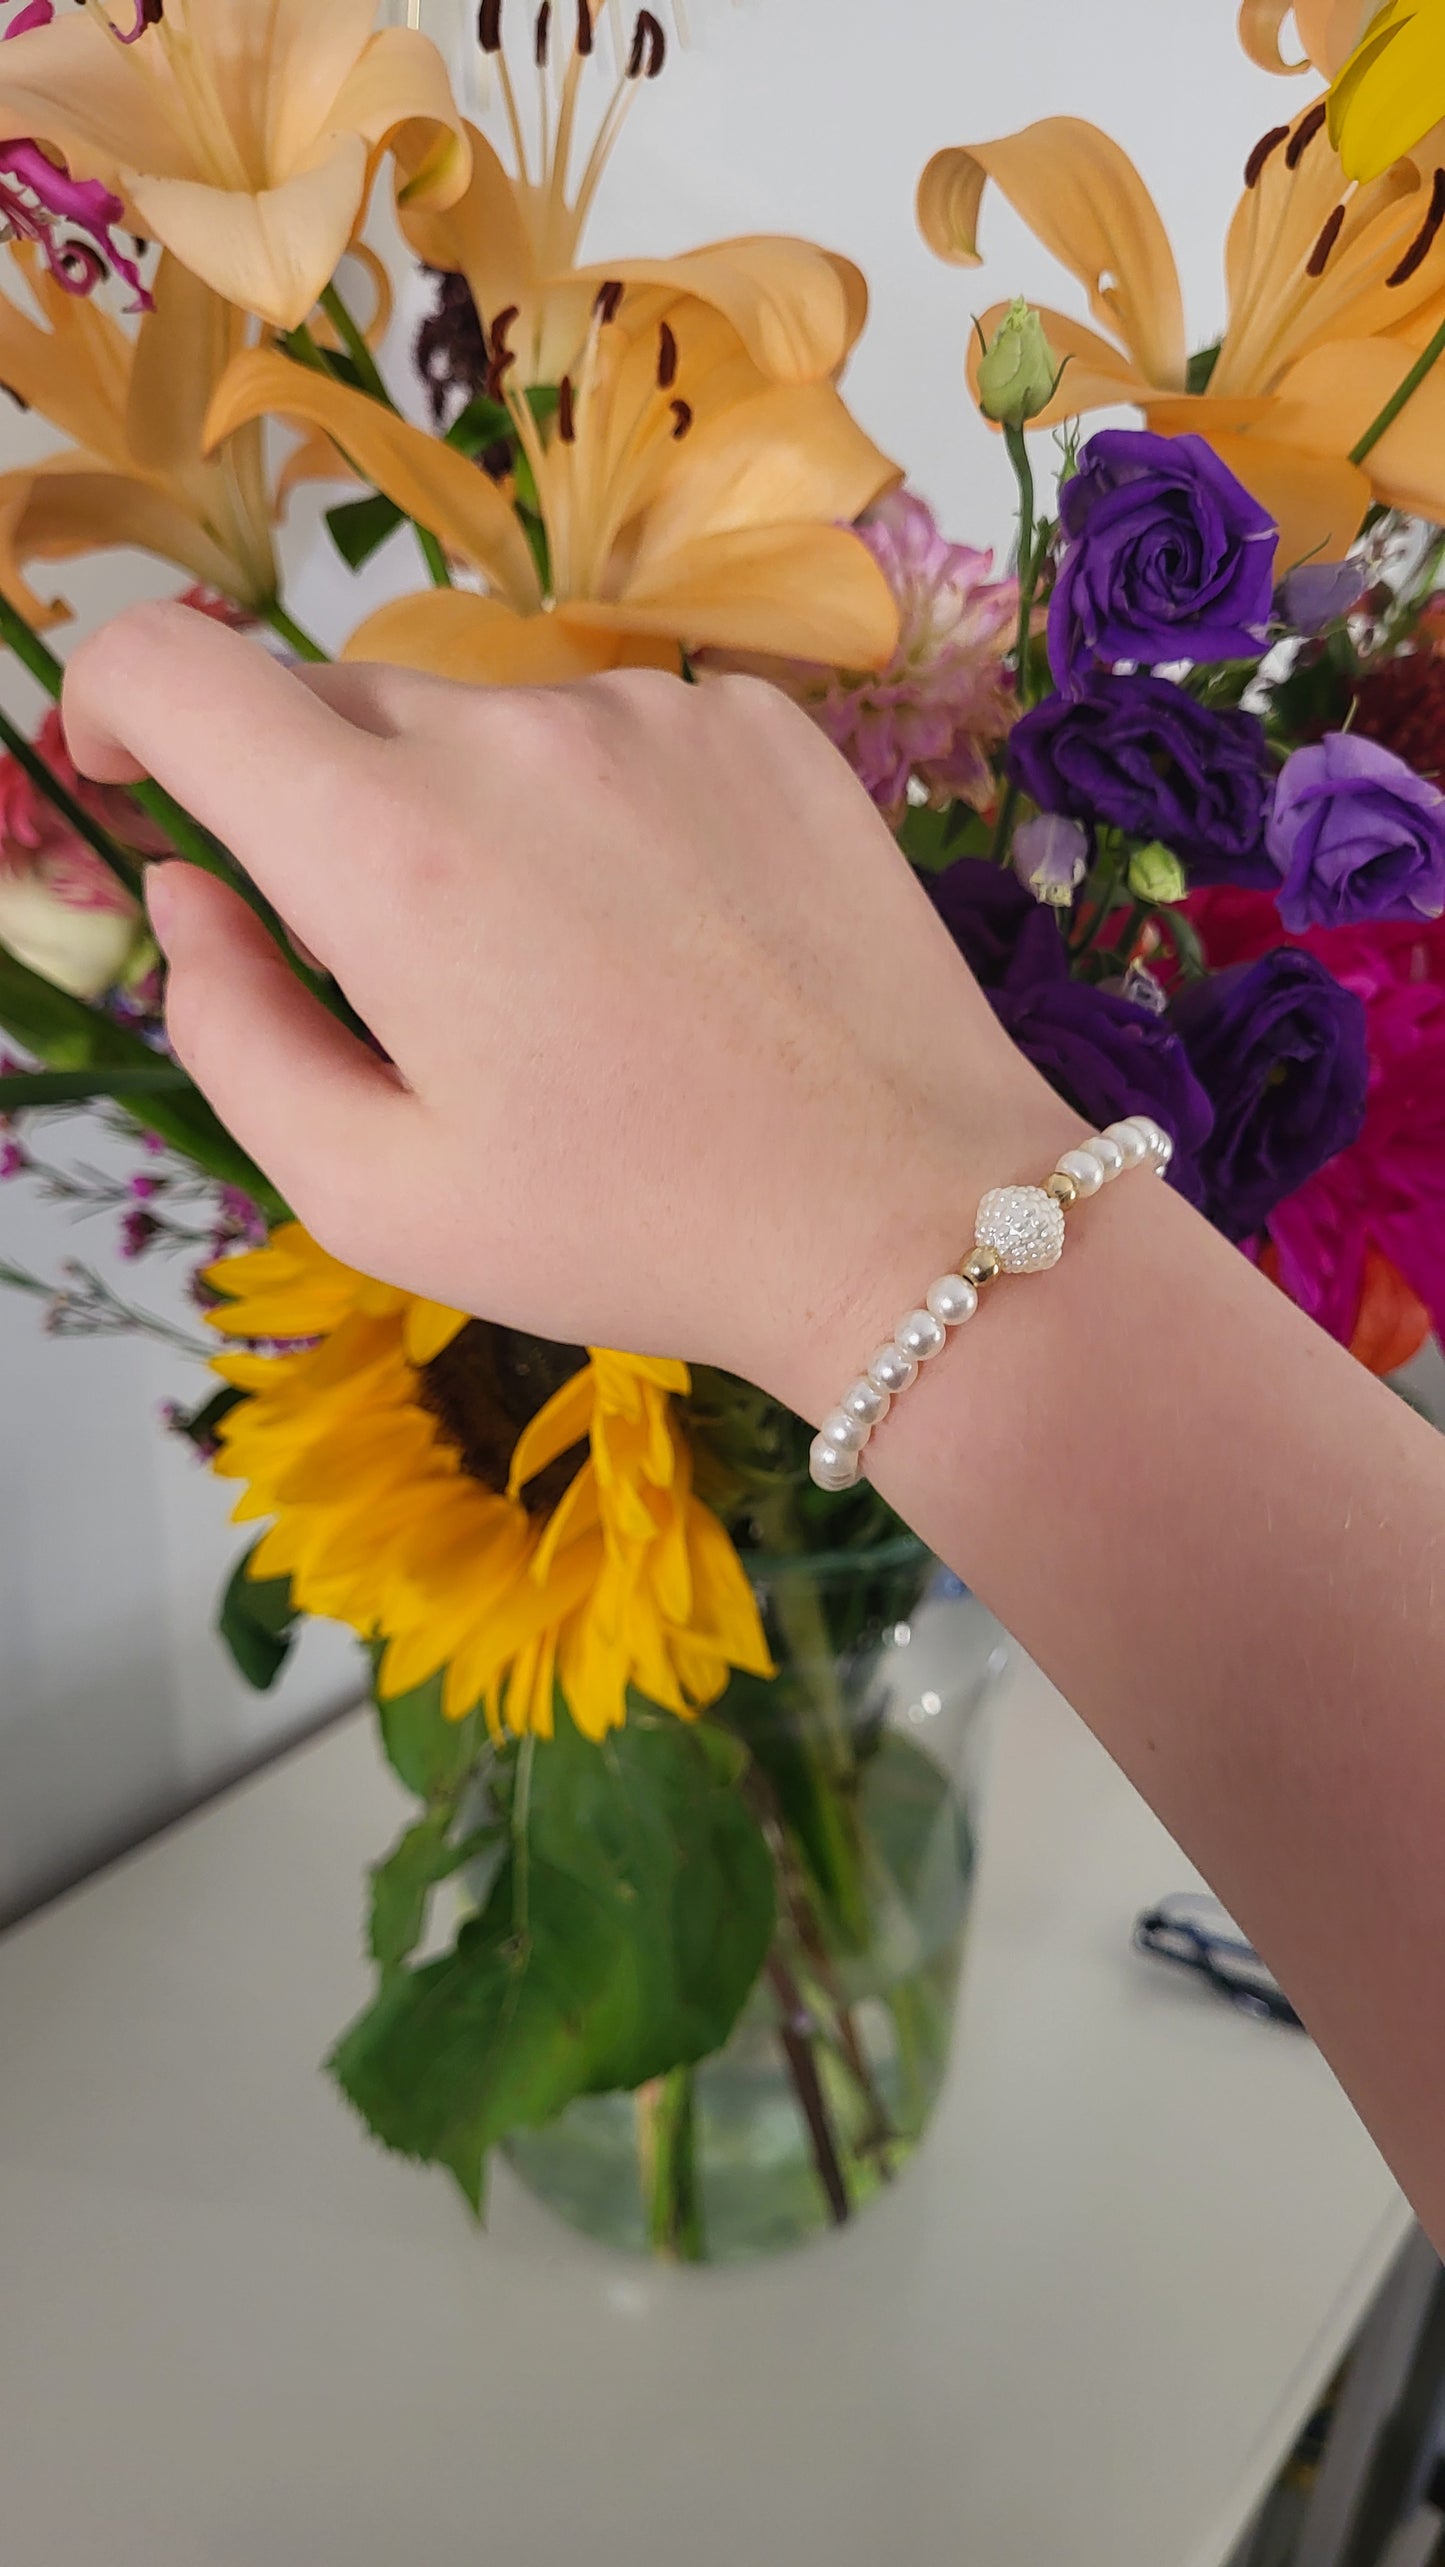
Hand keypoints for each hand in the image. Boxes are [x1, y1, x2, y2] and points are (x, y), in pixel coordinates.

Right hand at [62, 602, 1079, 1414]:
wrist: (910, 1215)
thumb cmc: (630, 1228)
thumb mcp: (375, 1192)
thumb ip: (229, 1027)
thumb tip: (188, 892)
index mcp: (391, 851)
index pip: (175, 671)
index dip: (114, 706)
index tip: (131, 778)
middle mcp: (516, 735)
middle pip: (332, 709)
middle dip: (317, 814)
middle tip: (408, 978)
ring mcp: (655, 712)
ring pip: (484, 723)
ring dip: (472, 816)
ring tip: (577, 981)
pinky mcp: (763, 722)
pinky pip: (619, 730)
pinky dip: (601, 809)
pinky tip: (675, 938)